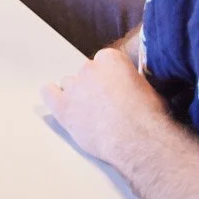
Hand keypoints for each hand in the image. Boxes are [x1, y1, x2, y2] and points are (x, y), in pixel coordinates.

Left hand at [42, 47, 170, 168]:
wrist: (137, 139)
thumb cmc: (149, 118)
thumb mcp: (149, 89)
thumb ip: (132, 81)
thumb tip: (131, 87)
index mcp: (111, 59)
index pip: (104, 61)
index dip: (111, 78)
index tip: (117, 90)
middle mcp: (89, 68)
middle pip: (86, 73)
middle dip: (95, 87)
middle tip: (107, 106)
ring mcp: (74, 86)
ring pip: (69, 84)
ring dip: (77, 95)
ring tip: (90, 113)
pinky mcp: (63, 106)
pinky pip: (48, 93)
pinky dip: (53, 97)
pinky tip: (62, 104)